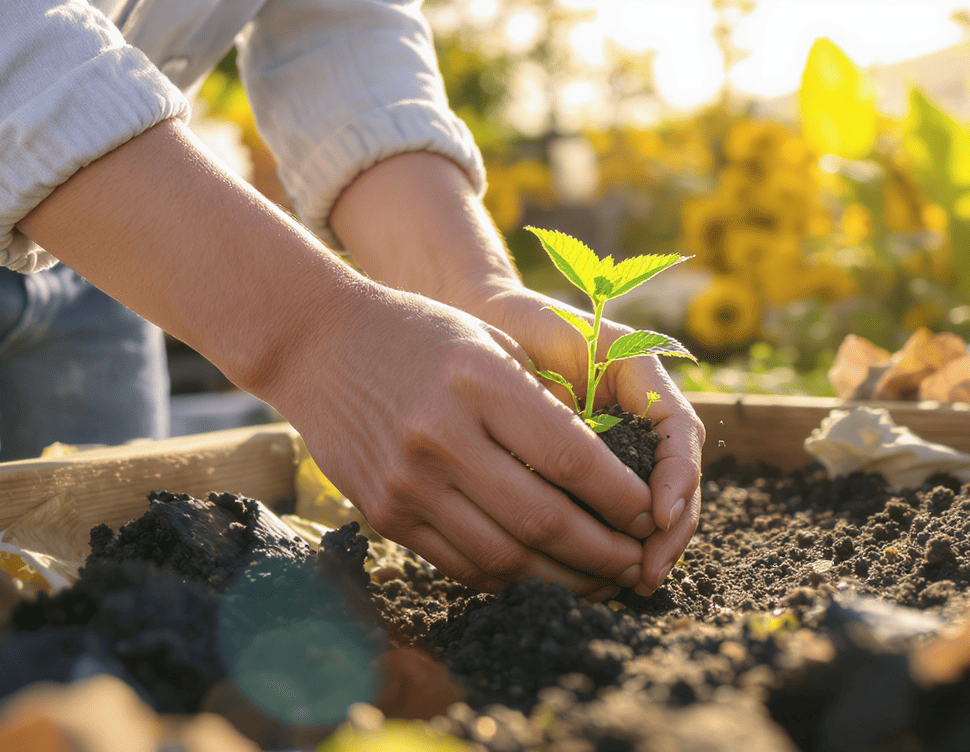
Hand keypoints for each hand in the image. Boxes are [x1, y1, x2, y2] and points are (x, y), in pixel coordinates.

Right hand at [267, 283, 654, 597]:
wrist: (319, 345)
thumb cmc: (423, 335)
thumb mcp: (492, 345)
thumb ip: (545, 408)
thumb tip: (610, 483)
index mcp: (480, 383)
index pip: (572, 461)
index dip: (621, 500)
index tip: (649, 516)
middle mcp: (442, 438)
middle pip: (545, 521)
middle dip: (604, 554)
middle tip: (637, 564)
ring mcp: (408, 483)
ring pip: (505, 559)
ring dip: (563, 580)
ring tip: (600, 582)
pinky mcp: (385, 514)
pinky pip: (461, 564)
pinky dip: (509, 578)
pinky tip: (541, 575)